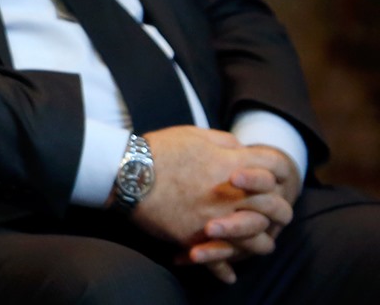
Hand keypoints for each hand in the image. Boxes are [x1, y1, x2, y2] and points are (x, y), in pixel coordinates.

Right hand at [130, 129, 293, 284]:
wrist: (127, 173)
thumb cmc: (159, 150)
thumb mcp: (195, 135)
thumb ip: (226, 143)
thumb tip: (243, 151)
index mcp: (234, 166)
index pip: (277, 168)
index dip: (278, 171)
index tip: (272, 176)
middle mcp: (234, 196)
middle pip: (278, 208)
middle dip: (279, 210)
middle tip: (272, 212)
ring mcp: (218, 220)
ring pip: (260, 242)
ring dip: (261, 242)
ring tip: (254, 242)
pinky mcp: (198, 238)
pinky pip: (220, 261)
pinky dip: (225, 269)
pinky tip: (227, 273)